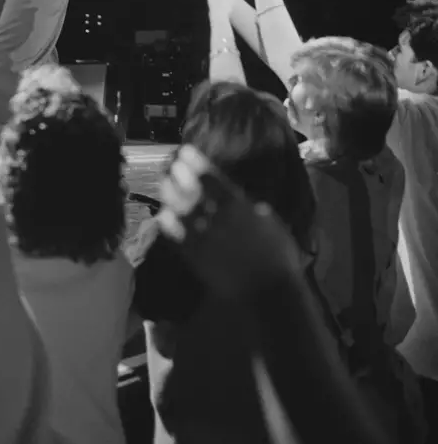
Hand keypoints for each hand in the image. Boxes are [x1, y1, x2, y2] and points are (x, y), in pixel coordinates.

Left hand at [158, 144, 300, 301]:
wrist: (269, 292)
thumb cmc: (279, 256)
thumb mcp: (271, 223)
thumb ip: (253, 210)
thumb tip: (245, 203)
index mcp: (238, 207)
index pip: (210, 178)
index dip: (196, 162)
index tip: (185, 151)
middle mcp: (217, 218)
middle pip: (191, 190)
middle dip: (178, 174)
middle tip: (171, 164)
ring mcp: (205, 238)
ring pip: (180, 211)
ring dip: (170, 195)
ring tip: (164, 185)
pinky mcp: (197, 257)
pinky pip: (177, 237)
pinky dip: (169, 224)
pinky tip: (163, 214)